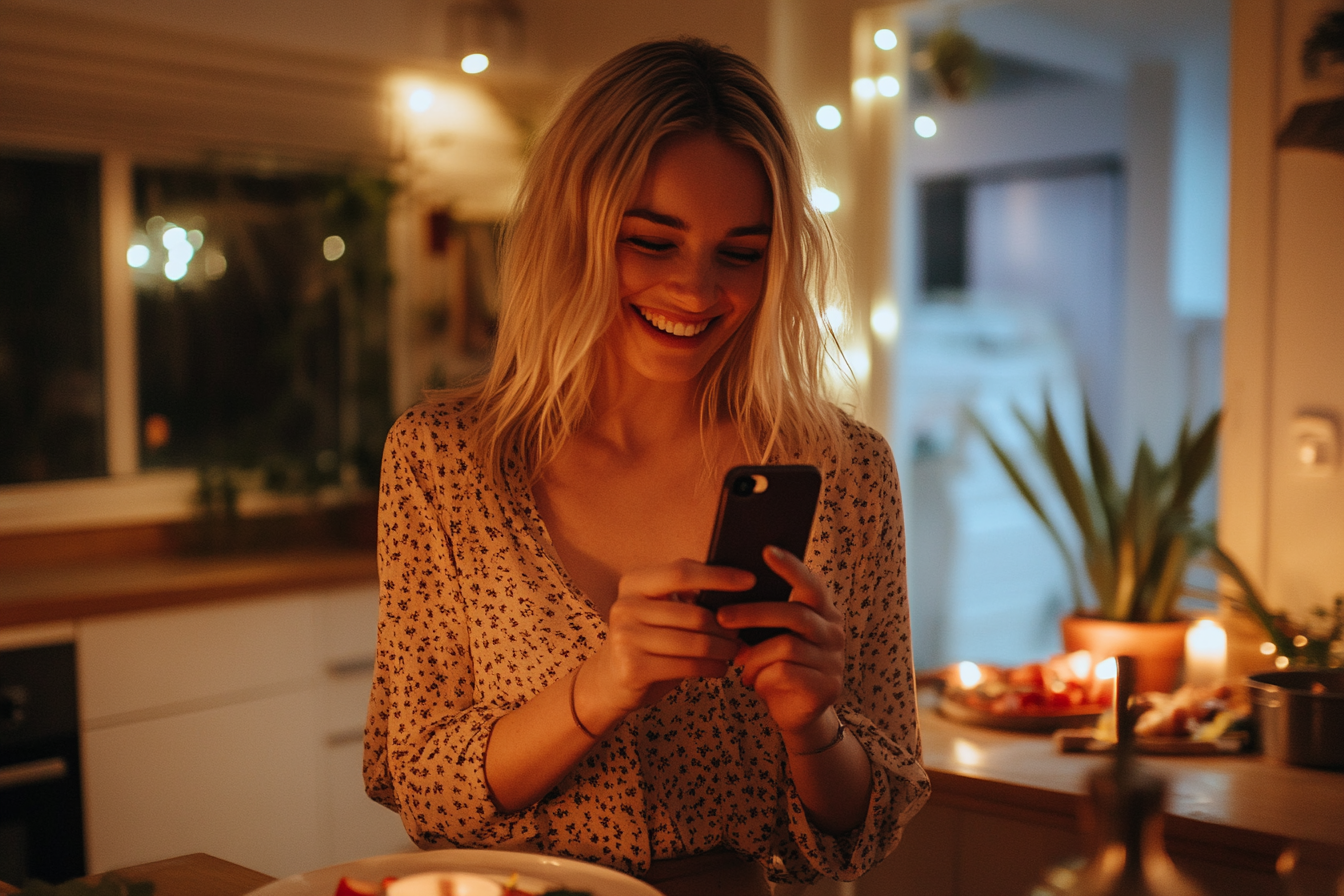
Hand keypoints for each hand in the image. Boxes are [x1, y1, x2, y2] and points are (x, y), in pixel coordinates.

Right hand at [581, 560, 751, 723]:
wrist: (609, 681)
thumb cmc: (647, 640)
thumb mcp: (658, 610)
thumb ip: (686, 597)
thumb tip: (739, 589)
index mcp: (634, 583)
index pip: (682, 572)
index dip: (718, 576)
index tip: (750, 581)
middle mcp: (625, 606)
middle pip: (695, 614)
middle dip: (727, 626)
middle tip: (741, 634)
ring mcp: (625, 637)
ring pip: (696, 642)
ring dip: (724, 649)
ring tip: (733, 652)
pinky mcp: (632, 667)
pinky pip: (688, 666)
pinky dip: (712, 667)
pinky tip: (720, 668)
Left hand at [715, 546, 845, 745]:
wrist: (795, 712)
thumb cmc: (777, 665)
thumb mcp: (772, 635)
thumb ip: (766, 614)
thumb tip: (728, 587)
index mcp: (822, 611)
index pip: (810, 582)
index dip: (790, 566)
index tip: (765, 550)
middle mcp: (834, 631)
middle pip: (793, 613)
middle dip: (753, 613)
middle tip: (721, 616)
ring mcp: (834, 660)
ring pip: (786, 646)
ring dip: (755, 654)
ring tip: (738, 662)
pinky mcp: (828, 686)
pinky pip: (786, 673)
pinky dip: (762, 675)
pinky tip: (753, 681)